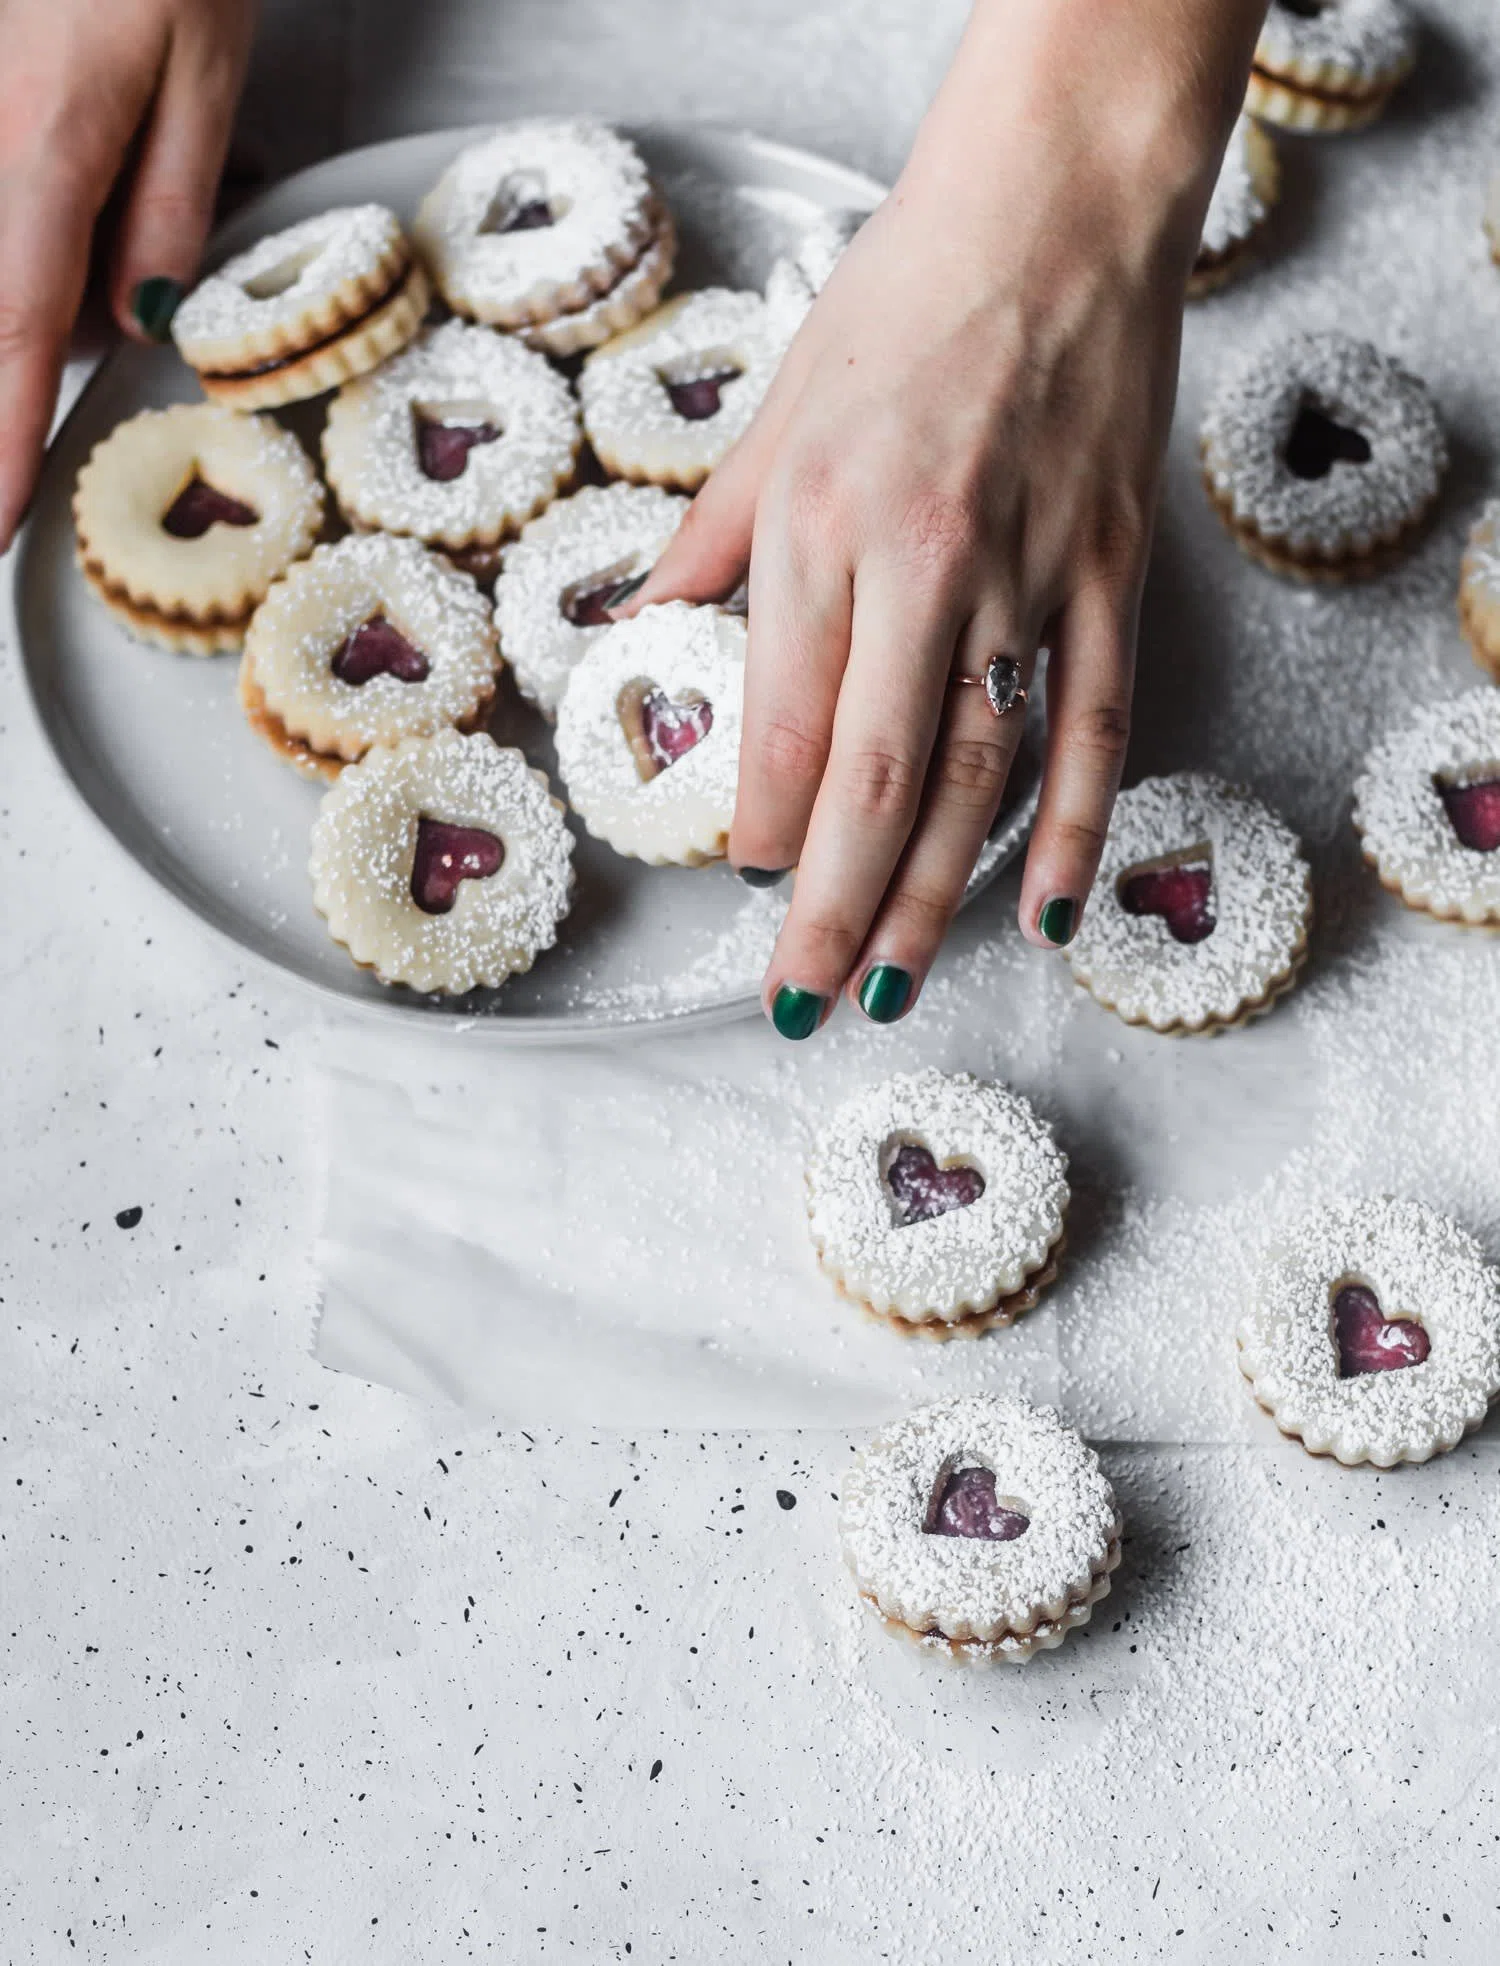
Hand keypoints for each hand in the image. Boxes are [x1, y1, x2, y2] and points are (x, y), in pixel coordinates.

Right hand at [0, 0, 256, 550]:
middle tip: (78, 335)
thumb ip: (166, 210)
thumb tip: (134, 325)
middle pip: (0, 293)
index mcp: (47, 145)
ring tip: (105, 167)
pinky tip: (80, 162)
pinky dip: (28, 225)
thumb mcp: (205, 73)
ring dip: (36, 273)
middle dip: (28, 340)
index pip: (12, 329)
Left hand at [623, 0, 1261, 1036]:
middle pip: (875, 779)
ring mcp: (1031, 576)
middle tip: (802, 1005)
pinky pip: (1096, 725)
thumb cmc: (904, 301)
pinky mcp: (1114, 575)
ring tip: (896, 985)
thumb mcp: (772, 415)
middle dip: (831, 911)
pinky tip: (1044, 912)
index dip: (759, 825)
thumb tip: (640, 629)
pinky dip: (1073, 828)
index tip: (747, 883)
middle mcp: (922, 565)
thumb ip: (709, 543)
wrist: (1058, 210)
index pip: (780, 722)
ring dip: (935, 895)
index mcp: (821, 526)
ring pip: (981, 773)